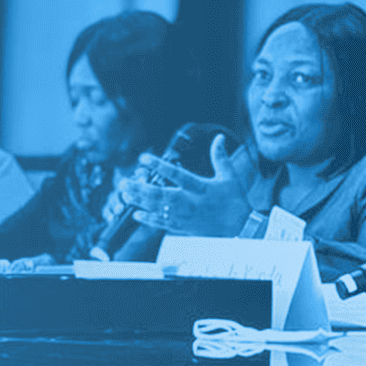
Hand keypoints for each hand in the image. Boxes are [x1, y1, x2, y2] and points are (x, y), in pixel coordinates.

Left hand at [116, 134, 254, 237]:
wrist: (241, 228)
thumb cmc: (235, 200)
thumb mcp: (230, 176)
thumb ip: (220, 157)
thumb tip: (219, 137)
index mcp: (200, 187)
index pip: (176, 174)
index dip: (158, 166)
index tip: (143, 158)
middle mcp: (189, 202)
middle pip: (160, 195)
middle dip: (140, 189)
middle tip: (124, 183)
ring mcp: (185, 216)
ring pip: (158, 209)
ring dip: (140, 202)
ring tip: (125, 195)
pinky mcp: (184, 227)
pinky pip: (163, 223)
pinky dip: (149, 219)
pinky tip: (136, 214)